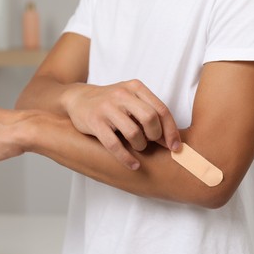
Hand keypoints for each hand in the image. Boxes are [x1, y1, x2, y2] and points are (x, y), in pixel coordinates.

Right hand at [63, 79, 180, 169]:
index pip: (161, 109)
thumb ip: (149, 113)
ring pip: (133, 132)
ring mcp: (107, 108)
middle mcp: (122, 95)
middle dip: (156, 136)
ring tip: (138, 147)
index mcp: (135, 88)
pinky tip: (133, 165)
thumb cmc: (111, 103)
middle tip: (151, 143)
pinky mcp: (94, 122)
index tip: (175, 147)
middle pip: (150, 118)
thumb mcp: (131, 99)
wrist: (78, 98)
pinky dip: (126, 158)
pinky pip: (114, 144)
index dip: (171, 131)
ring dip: (140, 145)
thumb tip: (171, 140)